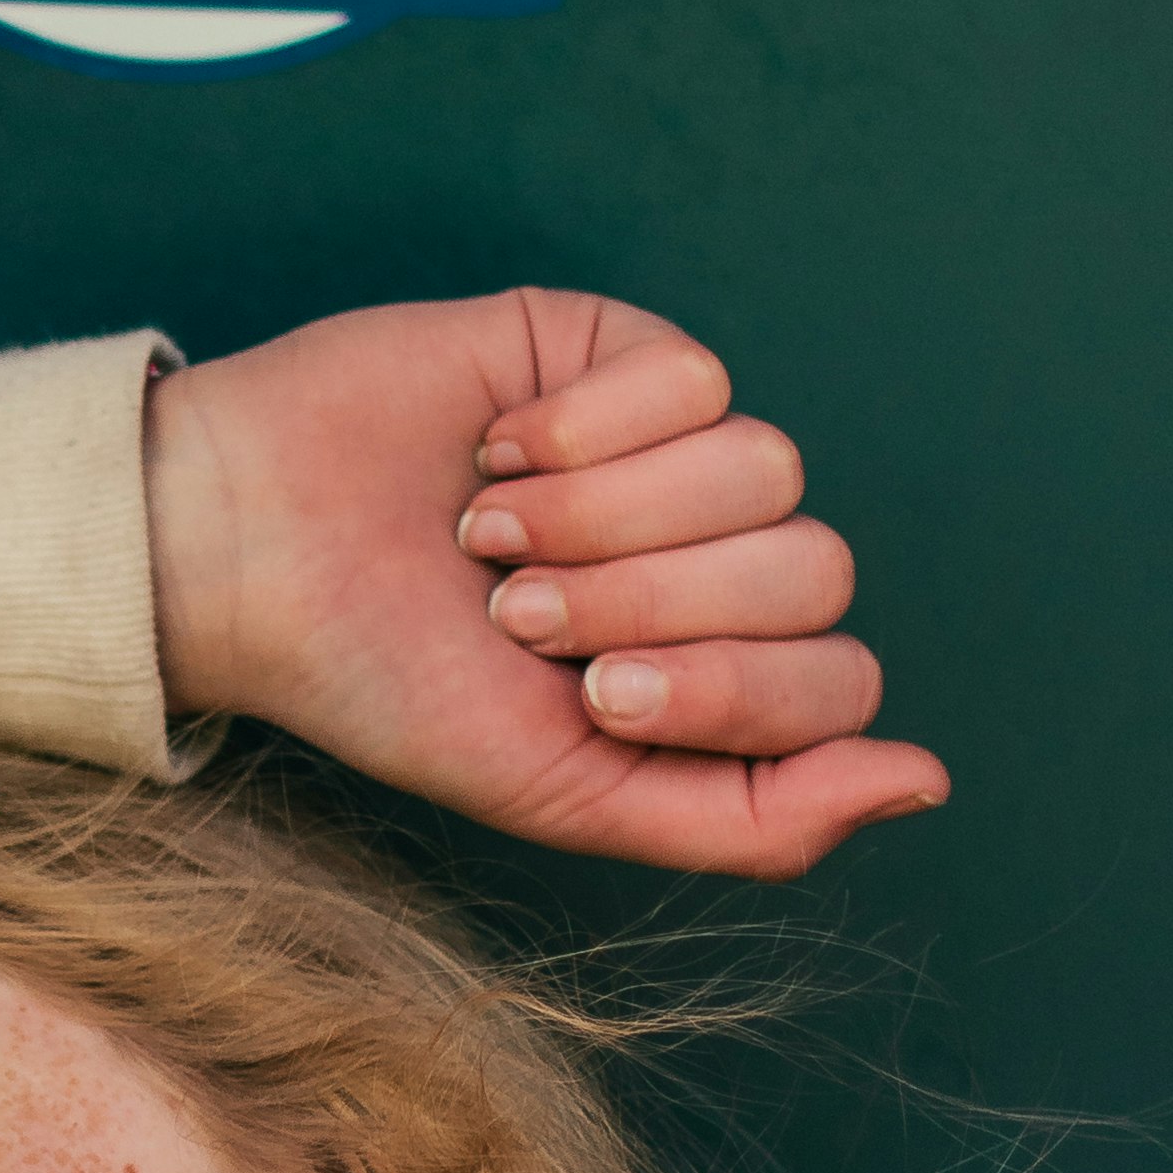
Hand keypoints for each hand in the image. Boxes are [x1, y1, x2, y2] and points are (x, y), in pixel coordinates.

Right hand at [141, 291, 947, 876]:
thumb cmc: (387, 682)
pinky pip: (693, 380)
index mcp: (718, 676)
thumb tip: (925, 781)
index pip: (834, 678)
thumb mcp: (566, 793)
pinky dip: (582, 430)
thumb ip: (750, 819)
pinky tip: (497, 448)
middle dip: (648, 601)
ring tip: (491, 529)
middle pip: (811, 570)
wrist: (247, 553)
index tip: (586, 690)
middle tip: (514, 608)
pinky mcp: (630, 353)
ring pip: (762, 469)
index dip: (722, 684)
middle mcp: (719, 562)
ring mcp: (682, 452)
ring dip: (603, 514)